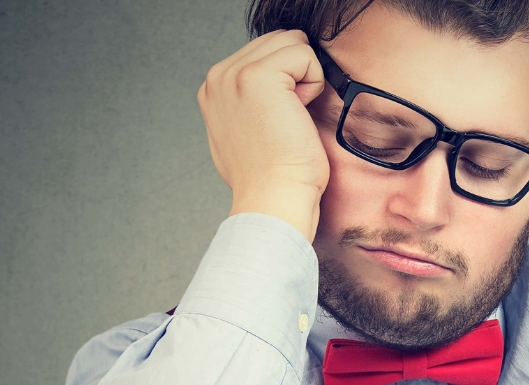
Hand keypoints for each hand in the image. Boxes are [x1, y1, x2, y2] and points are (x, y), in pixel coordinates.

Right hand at [198, 29, 329, 240]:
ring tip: (293, 116)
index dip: (287, 81)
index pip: (265, 51)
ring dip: (306, 78)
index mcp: (215, 88)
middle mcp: (219, 76)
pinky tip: (299, 114)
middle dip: (297, 76)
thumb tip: (273, 91)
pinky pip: (305, 55)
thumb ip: (248, 102)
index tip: (279, 120)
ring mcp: (234, 74)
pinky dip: (314, 84)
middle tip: (289, 119)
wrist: (273, 199)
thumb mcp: (247, 134)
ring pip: (293, 43)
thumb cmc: (270, 178)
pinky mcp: (258, 76)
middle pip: (279, 41)